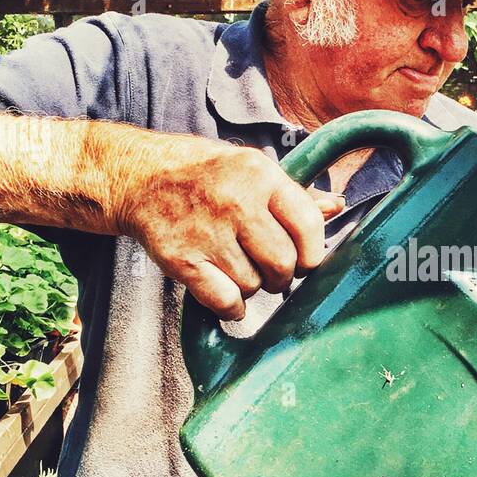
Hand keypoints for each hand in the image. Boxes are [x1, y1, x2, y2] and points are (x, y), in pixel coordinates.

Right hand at [116, 136, 342, 319]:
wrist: (140, 178)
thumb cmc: (205, 175)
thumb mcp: (252, 169)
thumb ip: (294, 194)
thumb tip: (336, 207)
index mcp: (260, 176)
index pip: (308, 224)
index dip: (312, 252)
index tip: (304, 259)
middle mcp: (236, 202)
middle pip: (283, 263)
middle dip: (282, 275)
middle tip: (270, 270)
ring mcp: (207, 233)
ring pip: (254, 285)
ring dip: (252, 287)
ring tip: (239, 269)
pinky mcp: (182, 260)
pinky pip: (225, 301)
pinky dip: (231, 307)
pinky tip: (226, 293)